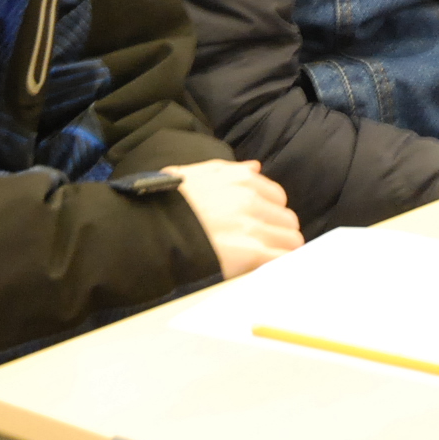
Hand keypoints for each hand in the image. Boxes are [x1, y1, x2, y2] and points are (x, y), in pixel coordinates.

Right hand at [165, 159, 302, 278]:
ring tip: (261, 264)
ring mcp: (253, 226)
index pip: (277, 197)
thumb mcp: (194, 174)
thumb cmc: (166, 205)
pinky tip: (267, 272)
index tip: (258, 226)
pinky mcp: (251, 252)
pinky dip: (280, 266)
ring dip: (280, 252)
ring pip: (291, 240)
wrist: (148, 232)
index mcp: (240, 179)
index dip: (269, 214)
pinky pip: (284, 259)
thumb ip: (229, 170)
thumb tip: (256, 167)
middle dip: (277, 233)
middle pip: (287, 220)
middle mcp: (250, 199)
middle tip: (259, 248)